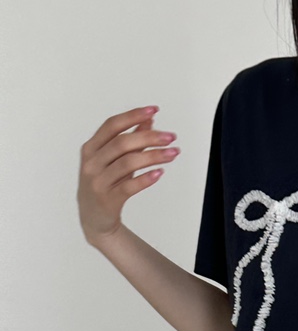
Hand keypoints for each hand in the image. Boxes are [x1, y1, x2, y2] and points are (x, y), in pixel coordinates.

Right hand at [77, 105, 179, 246]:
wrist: (94, 220)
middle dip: (149, 137)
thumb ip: (130, 141)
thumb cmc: (105, 185)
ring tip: (173, 153)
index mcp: (91, 148)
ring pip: (127, 163)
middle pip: (122, 143)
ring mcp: (98, 181)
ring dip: (153, 156)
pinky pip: (129, 187)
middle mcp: (92, 163)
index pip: (112, 125)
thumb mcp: (114, 161)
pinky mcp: (108, 200)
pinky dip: (145, 179)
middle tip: (171, 137)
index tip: (154, 110)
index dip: (133, 116)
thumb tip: (149, 121)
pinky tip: (160, 173)